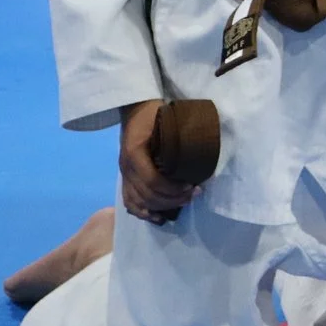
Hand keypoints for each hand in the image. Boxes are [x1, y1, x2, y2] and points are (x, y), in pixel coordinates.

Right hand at [118, 100, 196, 224]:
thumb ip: (178, 140)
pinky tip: (157, 217)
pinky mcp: (124, 177)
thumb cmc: (154, 113)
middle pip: (147, 194)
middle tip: (194, 195)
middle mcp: (125, 166)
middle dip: (172, 199)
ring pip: (138, 201)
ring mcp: (123, 173)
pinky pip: (129, 201)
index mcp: (134, 153)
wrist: (135, 107)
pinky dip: (143, 212)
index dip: (173, 189)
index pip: (152, 181)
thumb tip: (201, 156)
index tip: (192, 187)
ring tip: (182, 203)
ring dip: (162, 206)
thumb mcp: (166, 121)